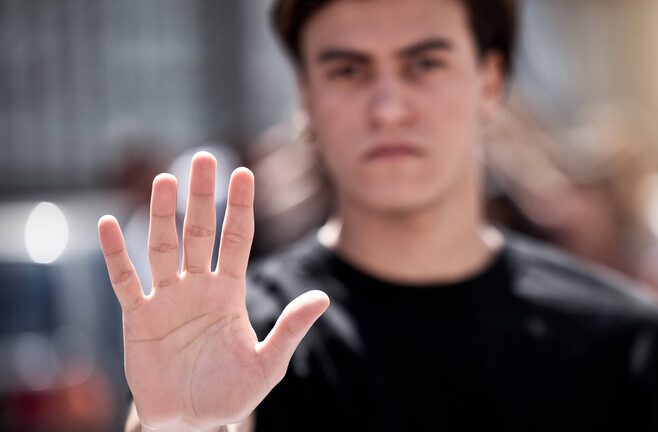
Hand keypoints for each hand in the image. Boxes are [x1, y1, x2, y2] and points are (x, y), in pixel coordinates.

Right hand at [98, 152, 328, 430]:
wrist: (190, 422)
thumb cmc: (231, 393)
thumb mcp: (268, 364)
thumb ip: (290, 329)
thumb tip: (323, 297)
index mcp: (230, 292)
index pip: (236, 239)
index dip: (240, 207)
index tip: (244, 173)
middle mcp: (198, 287)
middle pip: (200, 232)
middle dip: (202, 197)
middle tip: (203, 158)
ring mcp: (167, 299)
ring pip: (163, 247)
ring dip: (162, 215)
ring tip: (163, 180)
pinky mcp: (138, 318)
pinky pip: (126, 281)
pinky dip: (118, 255)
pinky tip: (110, 225)